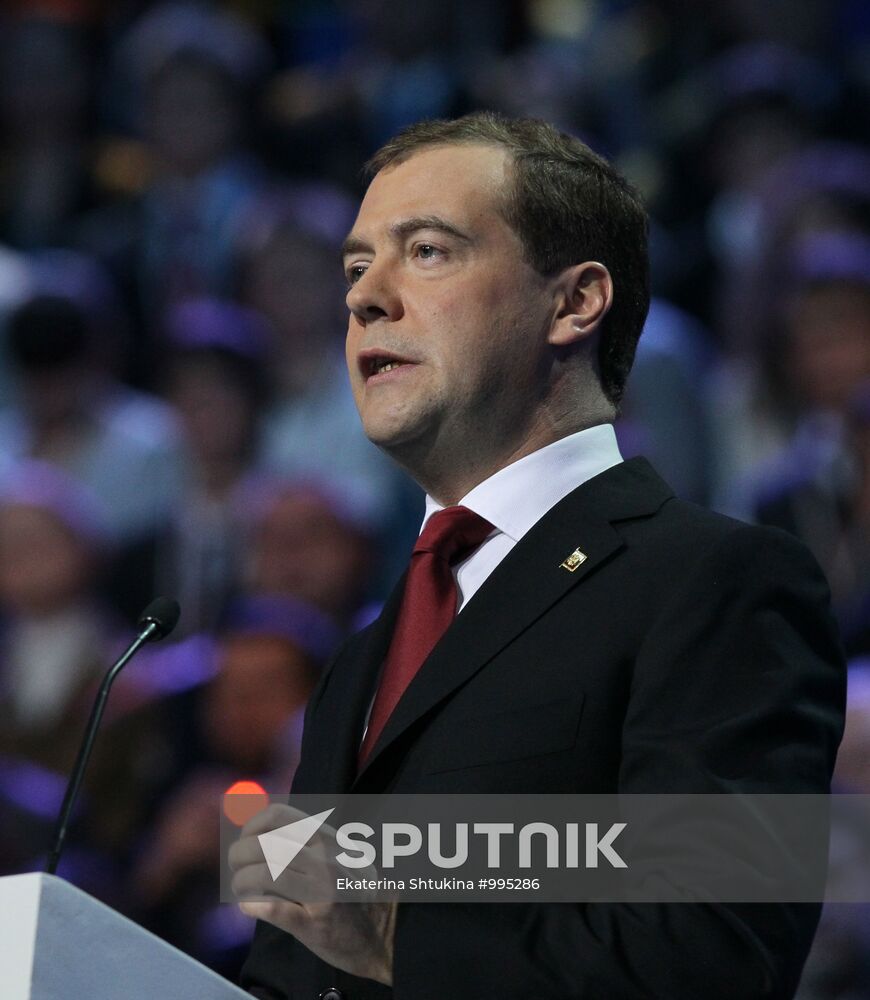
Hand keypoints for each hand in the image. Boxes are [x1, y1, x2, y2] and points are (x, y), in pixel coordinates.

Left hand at [228, 804, 395, 984]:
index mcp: (327, 837)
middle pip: (262, 846)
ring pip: (261, 875)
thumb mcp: (338, 852)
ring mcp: (321, 891)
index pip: (277, 816)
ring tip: (242, 889)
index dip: (251, 826)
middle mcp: (324, 859)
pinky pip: (271, 908)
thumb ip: (306, 840)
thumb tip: (257, 830)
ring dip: (241, 883)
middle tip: (237, 869)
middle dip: (238, 857)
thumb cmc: (352, 889)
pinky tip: (249, 906)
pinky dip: (251, 905)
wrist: (383, 931)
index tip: (245, 840)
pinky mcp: (314, 923)